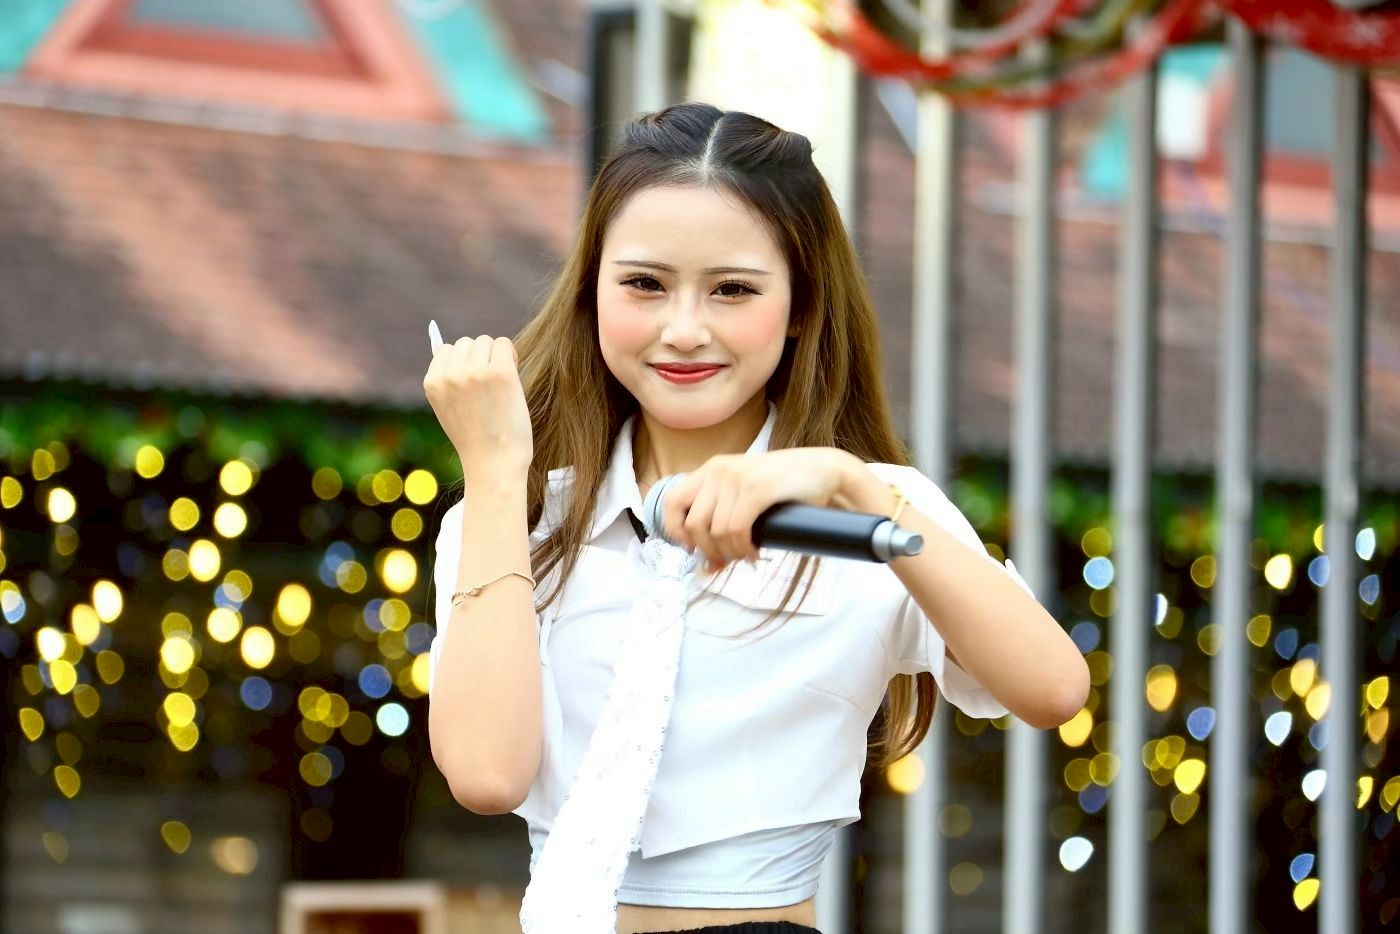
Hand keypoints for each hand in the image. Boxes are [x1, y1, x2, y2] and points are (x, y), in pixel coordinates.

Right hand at [422, 334, 532, 475]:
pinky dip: (510, 356)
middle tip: (491, 386)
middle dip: (480, 358)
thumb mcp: (449, 407)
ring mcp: (474, 372)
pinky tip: (511, 378)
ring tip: (500, 384)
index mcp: (432, 383)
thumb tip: (439, 344)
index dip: (464, 363)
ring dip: (495, 356)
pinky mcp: (499, 373)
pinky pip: (504, 344)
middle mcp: (450, 375)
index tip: (475, 384)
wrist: (495, 463)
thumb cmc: (476, 438)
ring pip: (486, 341)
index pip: (446, 350)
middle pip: (467, 342)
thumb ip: (446, 378)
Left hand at [659, 447, 860, 574]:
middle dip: (709, 551)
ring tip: (747, 555)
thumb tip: (706, 566)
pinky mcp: (756, 488)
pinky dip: (743, 548)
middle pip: (693, 525)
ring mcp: (736, 477)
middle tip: (728, 561)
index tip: (692, 550)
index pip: (672, 502)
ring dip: (731, 553)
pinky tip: (755, 552)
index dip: (675, 532)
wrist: (825, 471)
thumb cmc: (787, 488)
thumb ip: (724, 521)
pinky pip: (736, 530)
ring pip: (715, 532)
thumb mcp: (747, 495)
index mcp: (712, 469)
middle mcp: (719, 470)